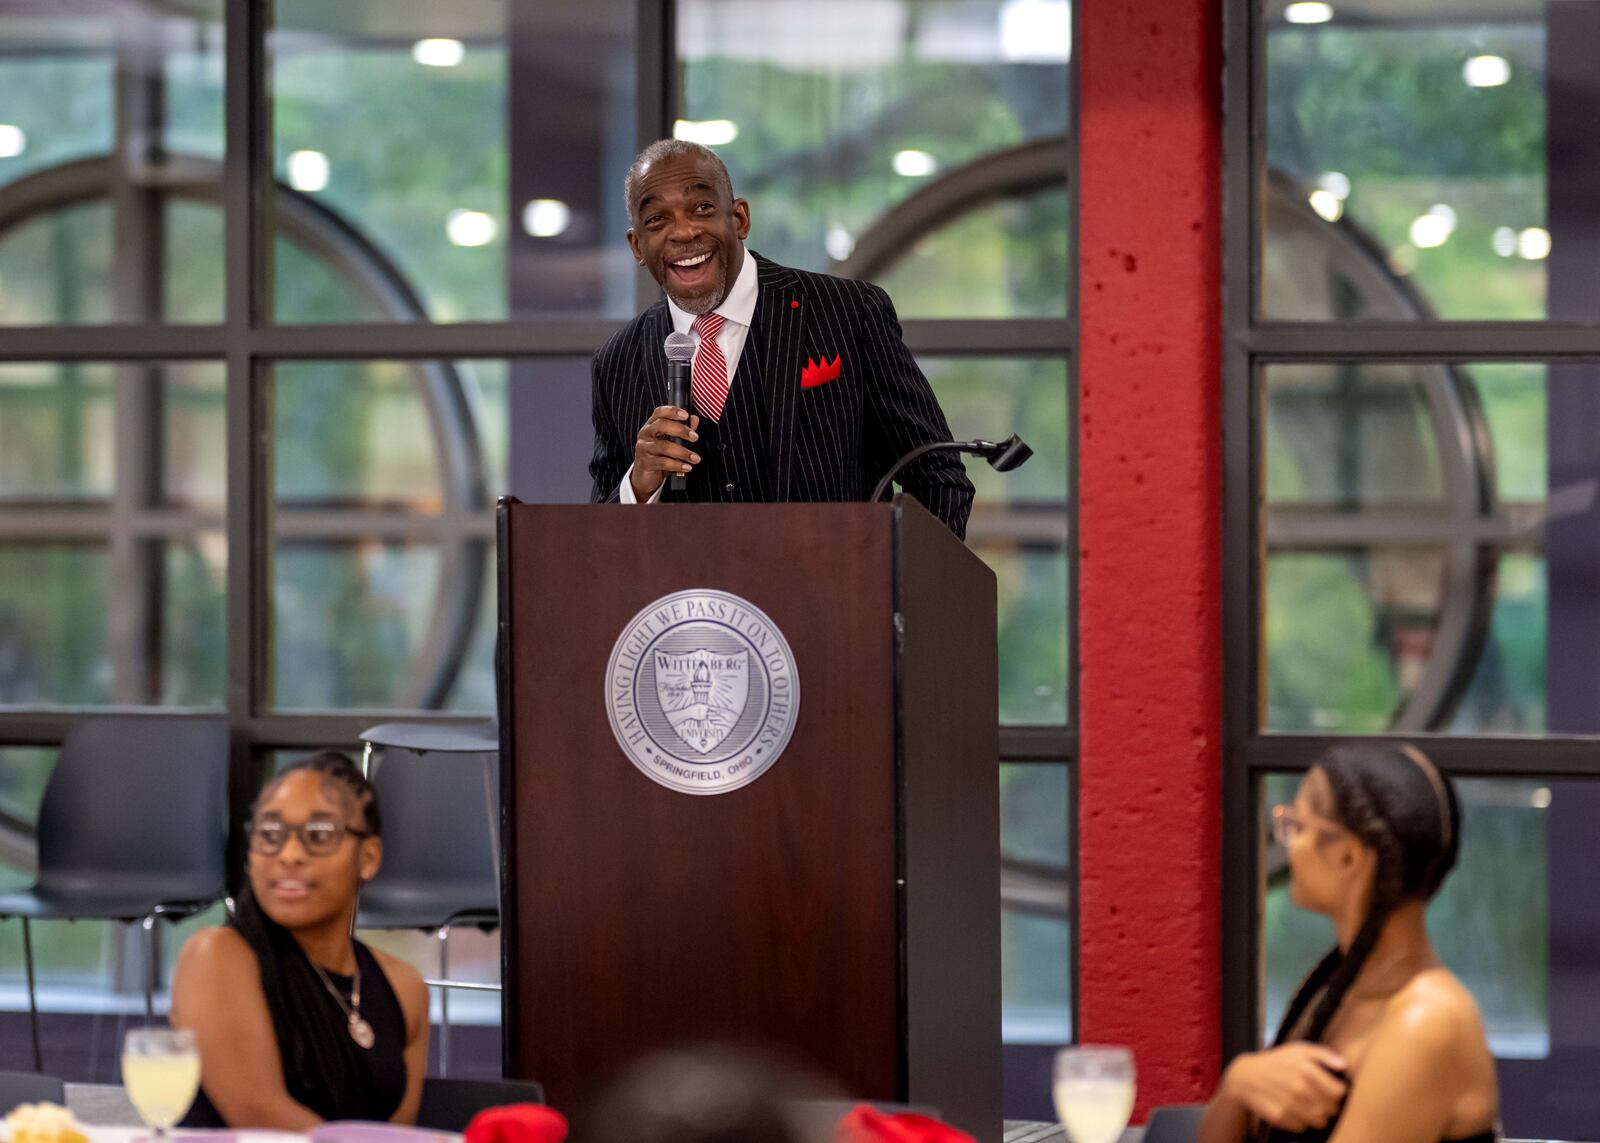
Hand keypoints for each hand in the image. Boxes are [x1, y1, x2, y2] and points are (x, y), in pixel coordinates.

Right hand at [631, 406, 700, 500]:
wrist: (646, 475)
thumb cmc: (659, 455)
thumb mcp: (671, 441)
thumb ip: (682, 430)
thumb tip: (694, 419)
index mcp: (651, 425)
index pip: (660, 412)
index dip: (672, 411)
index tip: (686, 415)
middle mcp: (645, 434)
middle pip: (661, 425)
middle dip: (681, 430)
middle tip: (695, 437)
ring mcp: (643, 448)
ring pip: (664, 446)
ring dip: (683, 452)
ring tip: (695, 458)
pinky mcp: (645, 463)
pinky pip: (663, 462)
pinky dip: (677, 465)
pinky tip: (687, 467)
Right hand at [1222, 1044, 1347, 1132]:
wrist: (1245, 1077)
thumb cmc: (1277, 1062)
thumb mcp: (1298, 1050)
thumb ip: (1324, 1054)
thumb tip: (1344, 1065)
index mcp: (1306, 1069)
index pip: (1339, 1092)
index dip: (1337, 1092)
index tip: (1331, 1090)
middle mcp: (1298, 1087)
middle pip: (1331, 1109)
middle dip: (1329, 1106)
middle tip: (1320, 1100)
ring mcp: (1288, 1103)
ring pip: (1320, 1121)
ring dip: (1318, 1116)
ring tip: (1309, 1107)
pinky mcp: (1279, 1117)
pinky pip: (1303, 1127)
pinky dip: (1302, 1122)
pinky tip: (1295, 1111)